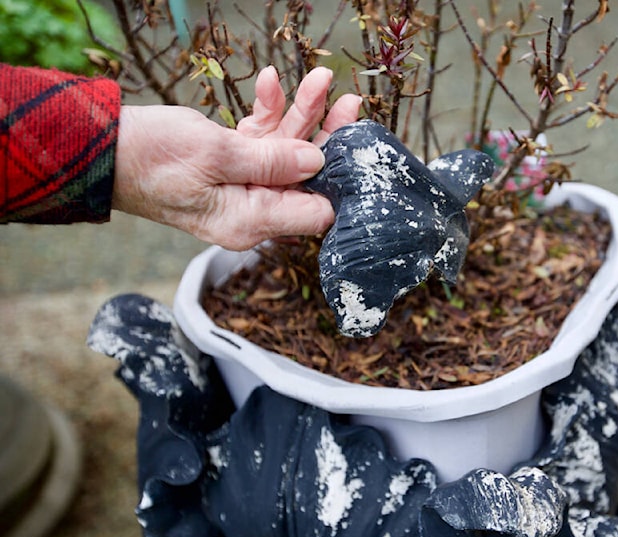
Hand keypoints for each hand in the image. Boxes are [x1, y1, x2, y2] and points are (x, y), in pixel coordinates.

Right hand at [113, 66, 361, 249]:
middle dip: (328, 136)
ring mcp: (242, 185)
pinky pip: (261, 137)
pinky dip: (267, 111)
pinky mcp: (230, 161)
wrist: (101, 149)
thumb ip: (271, 160)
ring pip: (287, 150)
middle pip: (307, 175)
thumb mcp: (216, 154)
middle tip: (350, 103)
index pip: (315, 211)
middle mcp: (252, 209)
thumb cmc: (150, 158)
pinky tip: (270, 81)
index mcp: (252, 221)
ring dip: (302, 113)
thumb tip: (317, 162)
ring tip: (321, 78)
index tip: (360, 149)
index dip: (340, 182)